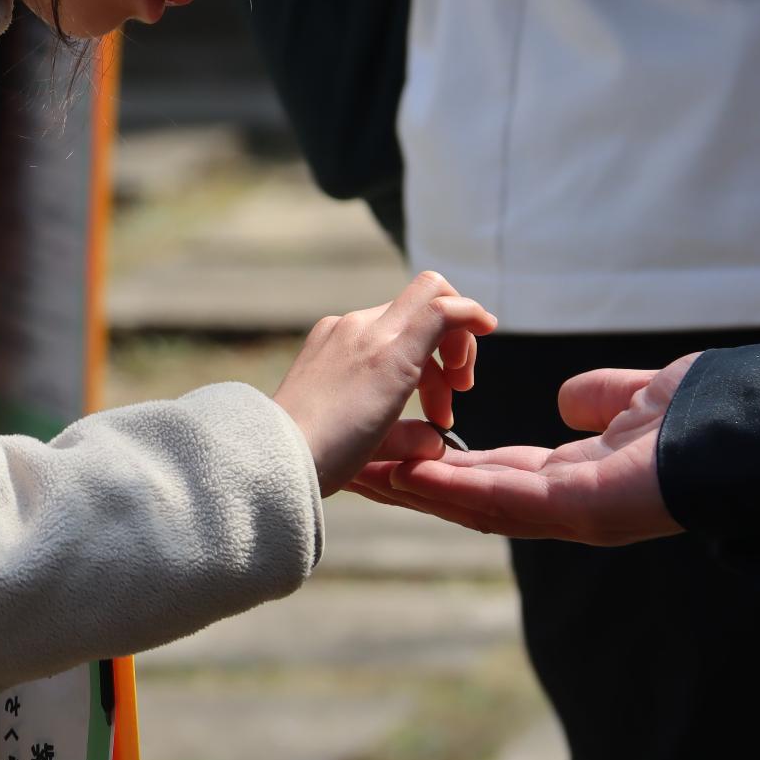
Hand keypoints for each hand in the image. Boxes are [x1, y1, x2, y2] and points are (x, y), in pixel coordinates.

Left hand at [273, 271, 496, 494]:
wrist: (270, 454)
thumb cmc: (329, 455)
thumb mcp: (387, 443)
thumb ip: (422, 431)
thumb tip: (436, 438)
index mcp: (389, 351)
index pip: (442, 305)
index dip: (472, 314)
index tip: (488, 330)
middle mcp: (363, 329)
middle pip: (426, 307)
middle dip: (449, 348)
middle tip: (452, 396)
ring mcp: (337, 331)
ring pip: (399, 323)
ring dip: (421, 358)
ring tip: (423, 410)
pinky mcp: (319, 341)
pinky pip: (369, 333)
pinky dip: (391, 356)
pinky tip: (385, 396)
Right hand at [346, 353, 698, 545]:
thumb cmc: (714, 415)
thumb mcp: (640, 397)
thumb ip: (603, 399)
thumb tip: (568, 401)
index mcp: (578, 479)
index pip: (494, 475)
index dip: (441, 464)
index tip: (392, 451)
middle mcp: (568, 506)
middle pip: (471, 499)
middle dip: (412, 484)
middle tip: (351, 469)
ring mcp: (573, 514)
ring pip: (477, 504)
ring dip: (419, 490)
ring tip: (364, 470)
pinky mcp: (582, 509)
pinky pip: (507, 500)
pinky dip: (457, 487)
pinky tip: (414, 474)